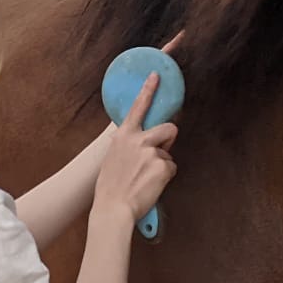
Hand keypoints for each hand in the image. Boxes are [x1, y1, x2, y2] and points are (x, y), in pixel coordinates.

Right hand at [95, 73, 177, 222]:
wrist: (113, 207)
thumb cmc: (111, 186)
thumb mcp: (114, 157)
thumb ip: (127, 146)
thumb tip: (142, 146)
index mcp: (123, 136)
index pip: (138, 107)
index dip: (149, 89)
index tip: (156, 75)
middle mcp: (138, 139)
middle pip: (169, 128)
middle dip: (169, 139)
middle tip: (159, 155)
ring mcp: (151, 152)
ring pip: (169, 153)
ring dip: (163, 163)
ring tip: (147, 177)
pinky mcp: (163, 166)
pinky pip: (171, 169)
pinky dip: (164, 178)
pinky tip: (150, 185)